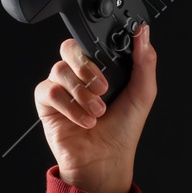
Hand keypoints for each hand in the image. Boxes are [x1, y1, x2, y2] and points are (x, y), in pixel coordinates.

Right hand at [33, 24, 156, 192]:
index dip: (98, 45)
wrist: (106, 160)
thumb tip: (144, 32)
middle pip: (70, 48)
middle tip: (104, 88)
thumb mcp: (143, 94)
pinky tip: (85, 120)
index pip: (92, 42)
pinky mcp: (47, 103)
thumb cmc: (123, 131)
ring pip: (60, 69)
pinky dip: (69, 106)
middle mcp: (80, 75)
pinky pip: (49, 90)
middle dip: (87, 67)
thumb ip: (144, 61)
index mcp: (101, 69)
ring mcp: (62, 88)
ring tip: (97, 112)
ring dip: (82, 93)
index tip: (111, 57)